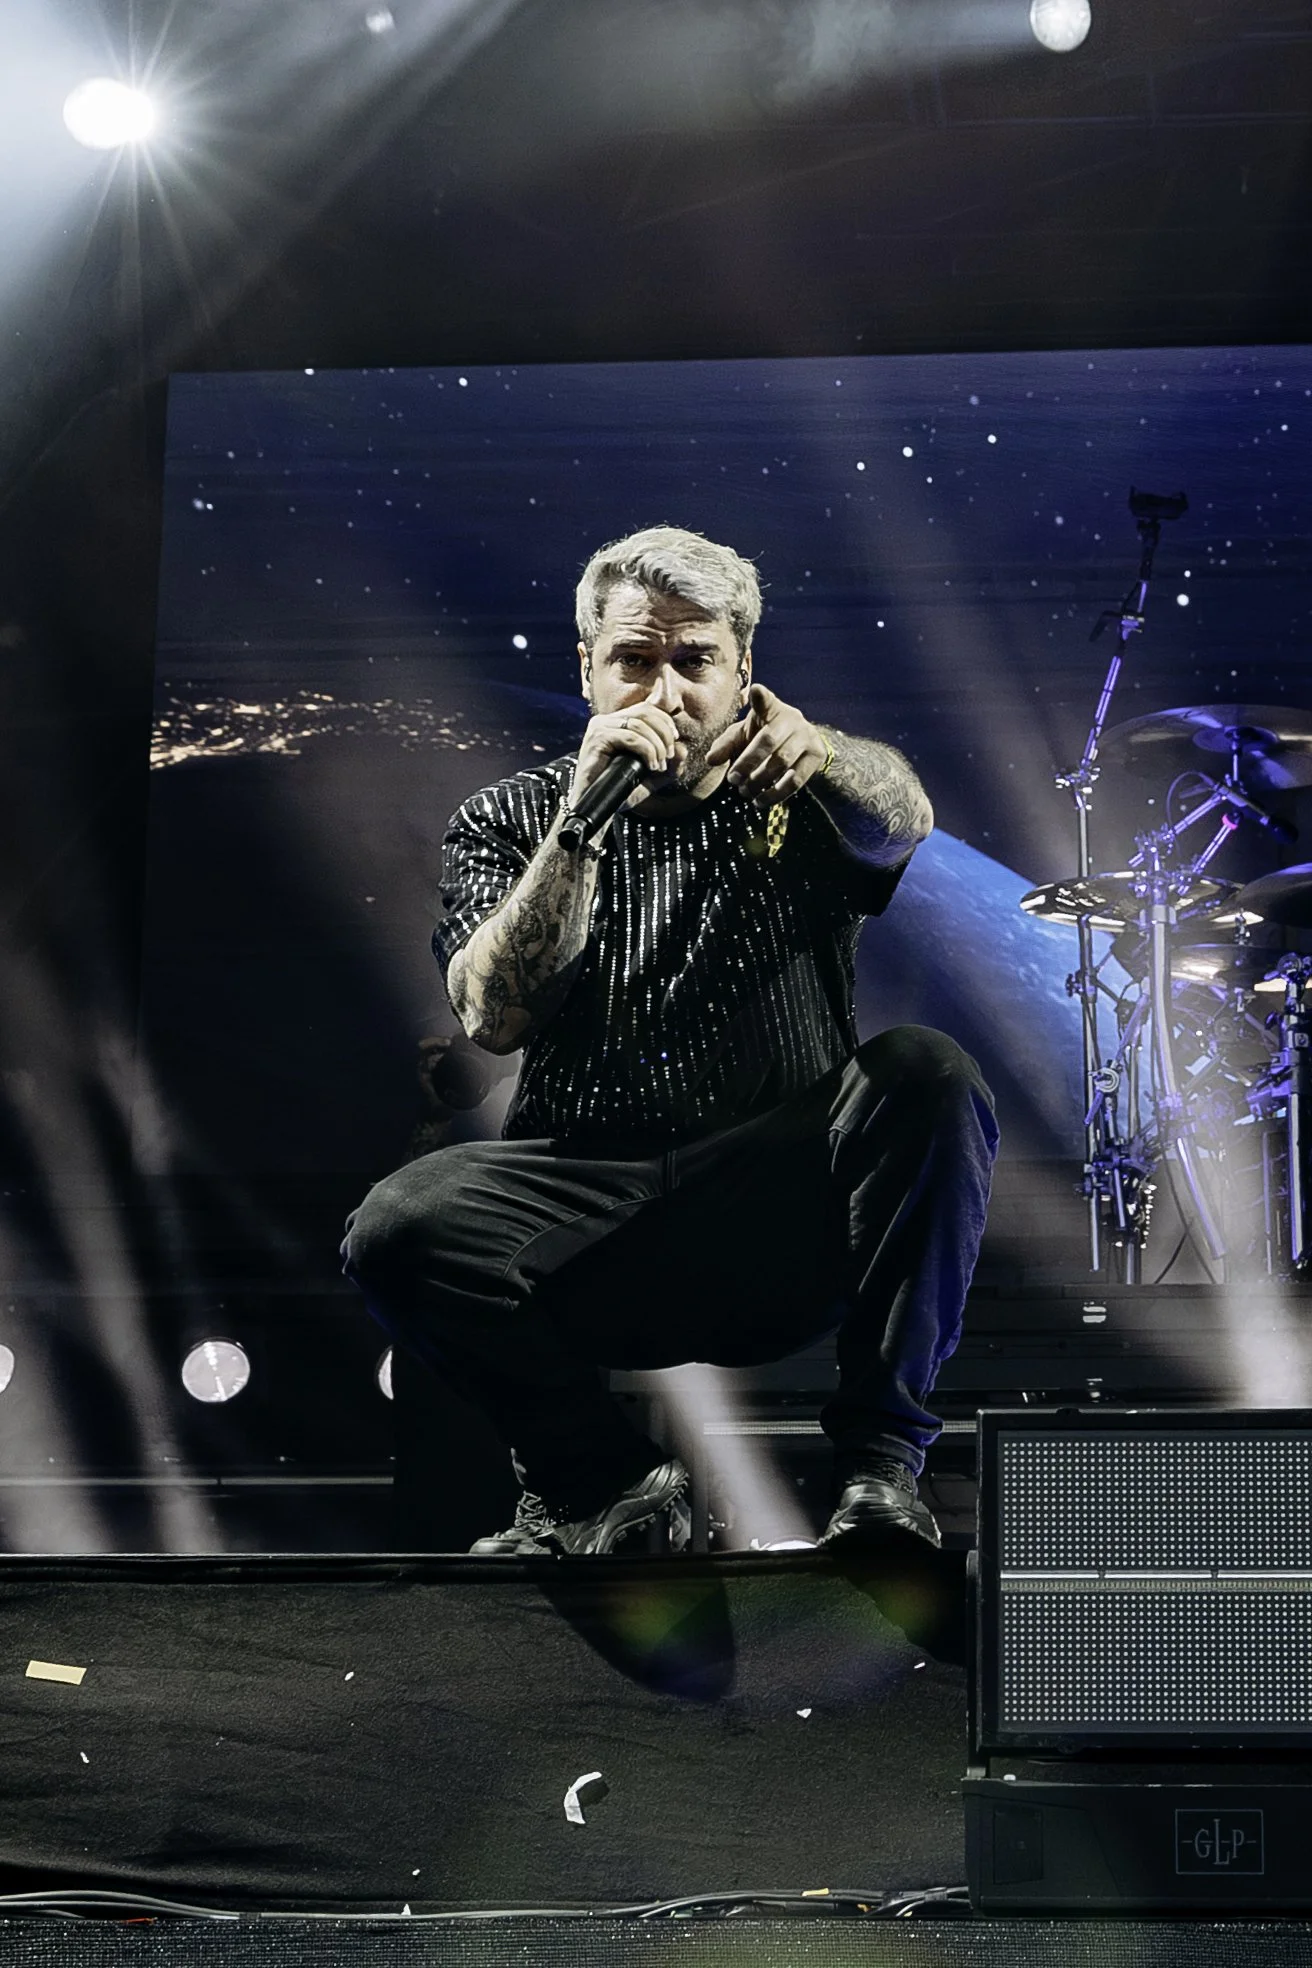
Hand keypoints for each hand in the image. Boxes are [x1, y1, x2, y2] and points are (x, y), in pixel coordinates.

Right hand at [570, 683, 685, 802]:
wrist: (597, 808)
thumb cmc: (620, 791)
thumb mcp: (653, 777)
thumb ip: (671, 764)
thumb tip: (682, 748)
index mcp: (617, 723)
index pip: (647, 709)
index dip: (666, 721)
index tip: (674, 741)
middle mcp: (607, 720)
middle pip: (645, 712)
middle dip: (664, 733)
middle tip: (668, 757)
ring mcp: (600, 727)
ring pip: (640, 724)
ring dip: (657, 745)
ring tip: (658, 766)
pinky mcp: (597, 738)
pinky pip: (630, 737)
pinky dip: (647, 750)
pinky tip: (651, 765)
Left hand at [705, 684, 826, 804]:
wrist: (804, 749)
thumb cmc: (766, 739)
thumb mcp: (744, 737)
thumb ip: (726, 745)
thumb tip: (710, 760)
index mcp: (771, 709)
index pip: (766, 701)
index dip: (761, 697)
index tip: (756, 690)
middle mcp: (792, 719)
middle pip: (769, 740)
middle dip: (748, 762)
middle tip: (733, 780)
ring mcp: (807, 736)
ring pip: (782, 761)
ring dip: (759, 780)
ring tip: (745, 792)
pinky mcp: (817, 755)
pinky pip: (796, 780)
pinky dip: (775, 794)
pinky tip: (760, 801)